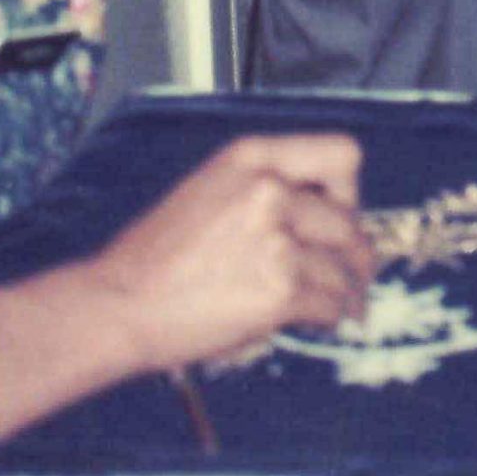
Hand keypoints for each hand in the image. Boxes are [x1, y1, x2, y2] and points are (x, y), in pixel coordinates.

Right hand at [88, 134, 373, 373]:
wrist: (120, 305)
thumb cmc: (155, 258)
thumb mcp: (209, 190)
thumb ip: (264, 189)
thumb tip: (322, 213)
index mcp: (252, 158)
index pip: (342, 155)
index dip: (350, 190)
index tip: (343, 214)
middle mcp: (270, 191)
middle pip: (349, 221)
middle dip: (356, 254)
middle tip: (355, 273)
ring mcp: (277, 240)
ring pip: (344, 269)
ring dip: (348, 291)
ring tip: (345, 305)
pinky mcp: (280, 290)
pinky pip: (331, 304)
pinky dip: (331, 317)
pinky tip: (320, 320)